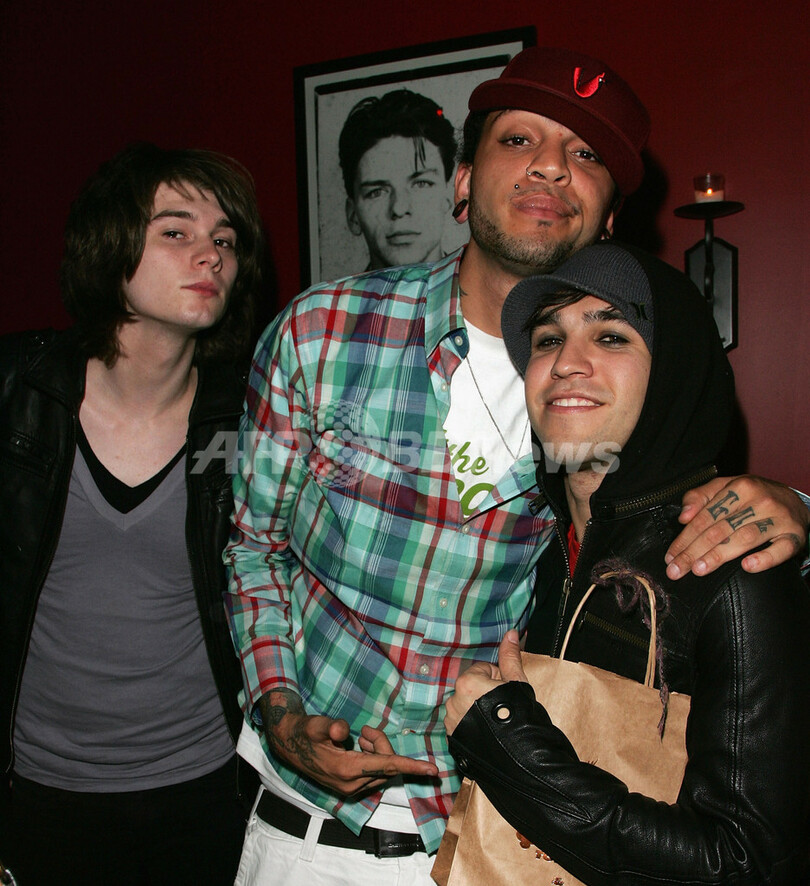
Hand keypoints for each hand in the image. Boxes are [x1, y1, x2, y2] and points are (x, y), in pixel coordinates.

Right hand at [260, 690, 437, 795]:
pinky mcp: (349, 789)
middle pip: (386, 764)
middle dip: (381, 745)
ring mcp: (349, 789)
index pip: (387, 766)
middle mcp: (351, 784)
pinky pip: (373, 774)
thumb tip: (344, 731)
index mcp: (346, 770)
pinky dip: (372, 759)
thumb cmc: (305, 732)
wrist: (290, 746)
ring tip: (359, 738)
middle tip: (365, 730)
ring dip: (376, 751)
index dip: (411, 766)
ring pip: (381, 769)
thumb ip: (331, 727)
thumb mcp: (316, 724)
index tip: (432, 770)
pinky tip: (358, 748)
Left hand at [444, 631, 527, 735]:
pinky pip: (461, 721)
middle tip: (502, 708)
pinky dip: (471, 724)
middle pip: (473, 687)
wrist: (519, 757)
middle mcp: (453, 699)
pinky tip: (486, 733)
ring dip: (477, 709)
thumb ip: (510, 657)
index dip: (498, 680)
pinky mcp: (452, 736)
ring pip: (466, 704)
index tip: (505, 693)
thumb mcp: (517, 683)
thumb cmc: (520, 718)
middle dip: (485, 694)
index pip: (483, 670)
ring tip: (494, 723)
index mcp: (467, 682)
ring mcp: (451, 720)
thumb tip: (511, 634)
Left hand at [665, 475, 808, 578]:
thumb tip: (683, 516)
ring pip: (745, 539)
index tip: (670, 556)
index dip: (685, 537)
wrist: (794, 500)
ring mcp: (779, 519)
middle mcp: (760, 502)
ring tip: (699, 569)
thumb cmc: (752, 496)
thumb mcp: (725, 487)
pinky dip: (765, 558)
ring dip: (720, 555)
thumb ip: (700, 497)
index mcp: (740, 488)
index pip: (706, 516)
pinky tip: (747, 567)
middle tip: (677, 569)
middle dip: (694, 551)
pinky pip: (781, 549)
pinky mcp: (794, 536)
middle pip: (721, 529)